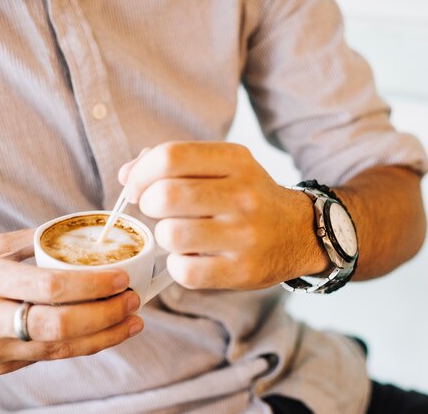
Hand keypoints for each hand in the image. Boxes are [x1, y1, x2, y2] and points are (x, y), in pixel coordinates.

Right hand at [0, 229, 142, 376]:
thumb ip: (32, 242)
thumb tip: (77, 234)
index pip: (51, 286)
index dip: (93, 285)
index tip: (121, 278)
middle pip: (60, 324)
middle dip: (106, 315)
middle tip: (134, 301)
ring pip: (60, 348)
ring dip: (104, 336)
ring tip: (133, 322)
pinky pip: (48, 357)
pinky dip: (81, 346)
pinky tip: (104, 334)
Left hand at [120, 141, 327, 289]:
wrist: (300, 232)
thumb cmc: (247, 198)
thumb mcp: (223, 167)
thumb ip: (173, 164)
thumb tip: (126, 176)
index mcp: (237, 160)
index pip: (170, 157)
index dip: (142, 173)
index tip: (138, 186)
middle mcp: (244, 195)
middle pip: (165, 196)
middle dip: (150, 205)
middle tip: (159, 210)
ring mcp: (245, 235)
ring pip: (170, 235)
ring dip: (165, 236)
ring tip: (181, 234)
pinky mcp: (243, 271)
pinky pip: (184, 270)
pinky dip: (178, 265)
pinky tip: (191, 257)